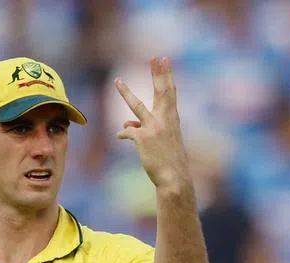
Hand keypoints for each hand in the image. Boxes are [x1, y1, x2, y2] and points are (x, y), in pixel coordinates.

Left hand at [115, 56, 191, 191]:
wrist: (173, 179)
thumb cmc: (169, 162)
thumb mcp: (161, 142)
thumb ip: (144, 129)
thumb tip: (126, 125)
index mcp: (172, 120)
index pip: (170, 93)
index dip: (167, 75)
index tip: (165, 60)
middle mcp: (164, 120)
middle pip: (160, 92)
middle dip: (158, 73)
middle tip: (157, 57)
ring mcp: (154, 128)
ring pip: (136, 106)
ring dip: (125, 93)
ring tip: (116, 80)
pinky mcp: (143, 138)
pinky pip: (127, 132)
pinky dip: (124, 133)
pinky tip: (121, 136)